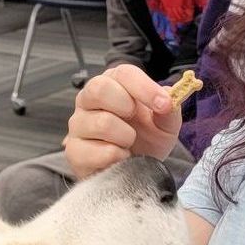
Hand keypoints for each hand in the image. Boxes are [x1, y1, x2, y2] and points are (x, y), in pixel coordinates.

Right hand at [65, 65, 181, 179]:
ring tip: (129, 143)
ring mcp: (78, 124)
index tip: (164, 104)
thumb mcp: (166, 124)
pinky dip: (118, 158)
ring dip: (126, 137)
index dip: (145, 87)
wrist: (136, 171)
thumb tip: (169, 97)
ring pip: (102, 123)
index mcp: (114, 84)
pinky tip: (120, 158)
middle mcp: (90, 99)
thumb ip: (170, 109)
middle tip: (136, 121)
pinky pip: (99, 152)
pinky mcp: (74, 150)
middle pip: (99, 88)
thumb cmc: (147, 138)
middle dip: (126, 106)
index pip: (124, 73)